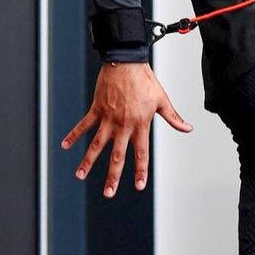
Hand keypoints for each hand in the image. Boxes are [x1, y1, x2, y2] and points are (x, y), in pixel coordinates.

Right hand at [61, 62, 191, 197]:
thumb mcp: (162, 100)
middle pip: (117, 156)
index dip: (141, 170)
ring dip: (88, 161)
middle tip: (109, 193)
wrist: (126, 62)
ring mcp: (108, 118)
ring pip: (96, 145)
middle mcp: (123, 125)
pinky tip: (65, 146)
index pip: (141, 153)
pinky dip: (73, 135)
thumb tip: (189, 128)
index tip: (139, 186)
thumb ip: (174, 118)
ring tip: (79, 176)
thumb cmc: (146, 80)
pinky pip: (83, 125)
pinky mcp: (96, 109)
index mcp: (140, 125)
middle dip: (113, 176)